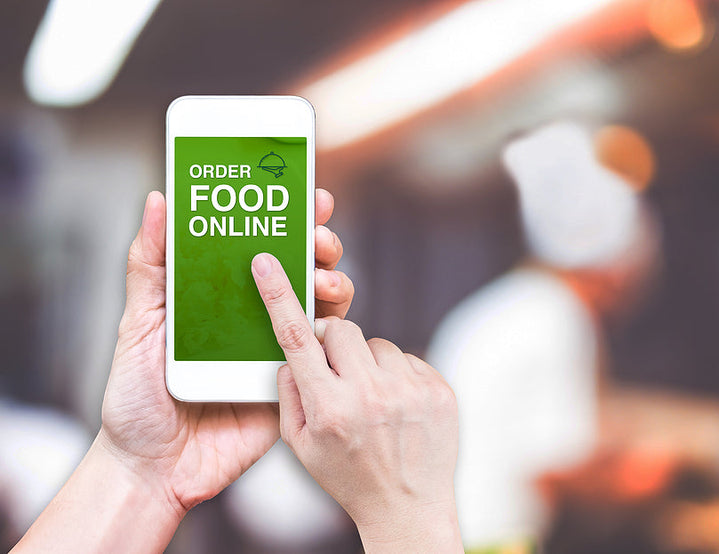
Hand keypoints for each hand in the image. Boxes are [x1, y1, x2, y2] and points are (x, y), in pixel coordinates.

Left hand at [100, 188, 352, 515]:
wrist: (152, 468)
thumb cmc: (135, 396)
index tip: (306, 194)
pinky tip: (327, 323)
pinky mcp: (292, 384)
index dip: (288, 216)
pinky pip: (322, 354)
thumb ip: (149, 265)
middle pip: (300, 268)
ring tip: (324, 281)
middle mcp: (254, 317)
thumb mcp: (136, 323)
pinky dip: (332, 333)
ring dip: (333, 283)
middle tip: (319, 236)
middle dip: (320, 244)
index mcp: (221, 297)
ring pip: (320, 306)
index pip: (261, 245)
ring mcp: (276, 349)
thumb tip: (158, 200)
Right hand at [251, 254, 462, 552]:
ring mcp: (409, 390)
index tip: (267, 262)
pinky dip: (397, 376)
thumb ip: (289, 393)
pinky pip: (407, 359)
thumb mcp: (301, 445)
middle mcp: (370, 394)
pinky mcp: (438, 389)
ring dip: (368, 363)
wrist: (409, 507)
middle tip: (336, 372)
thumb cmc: (348, 477)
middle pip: (341, 328)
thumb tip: (294, 353)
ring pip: (377, 343)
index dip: (278, 295)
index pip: (297, 338)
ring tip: (373, 401)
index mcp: (329, 408)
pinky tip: (398, 407)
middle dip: (332, 343)